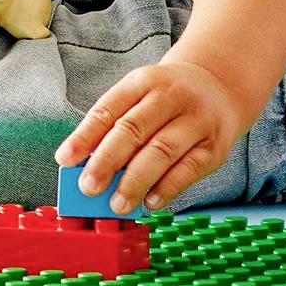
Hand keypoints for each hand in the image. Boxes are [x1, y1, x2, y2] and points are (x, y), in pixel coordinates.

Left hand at [56, 54, 248, 214]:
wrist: (220, 86)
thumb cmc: (167, 99)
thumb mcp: (140, 97)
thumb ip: (114, 127)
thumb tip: (86, 166)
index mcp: (143, 82)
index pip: (109, 107)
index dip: (84, 135)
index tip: (65, 160)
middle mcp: (171, 96)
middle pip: (134, 129)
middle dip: (107, 161)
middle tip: (88, 187)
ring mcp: (196, 120)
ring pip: (162, 151)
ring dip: (135, 181)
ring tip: (117, 203)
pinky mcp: (214, 146)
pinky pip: (189, 169)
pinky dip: (167, 188)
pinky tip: (150, 201)